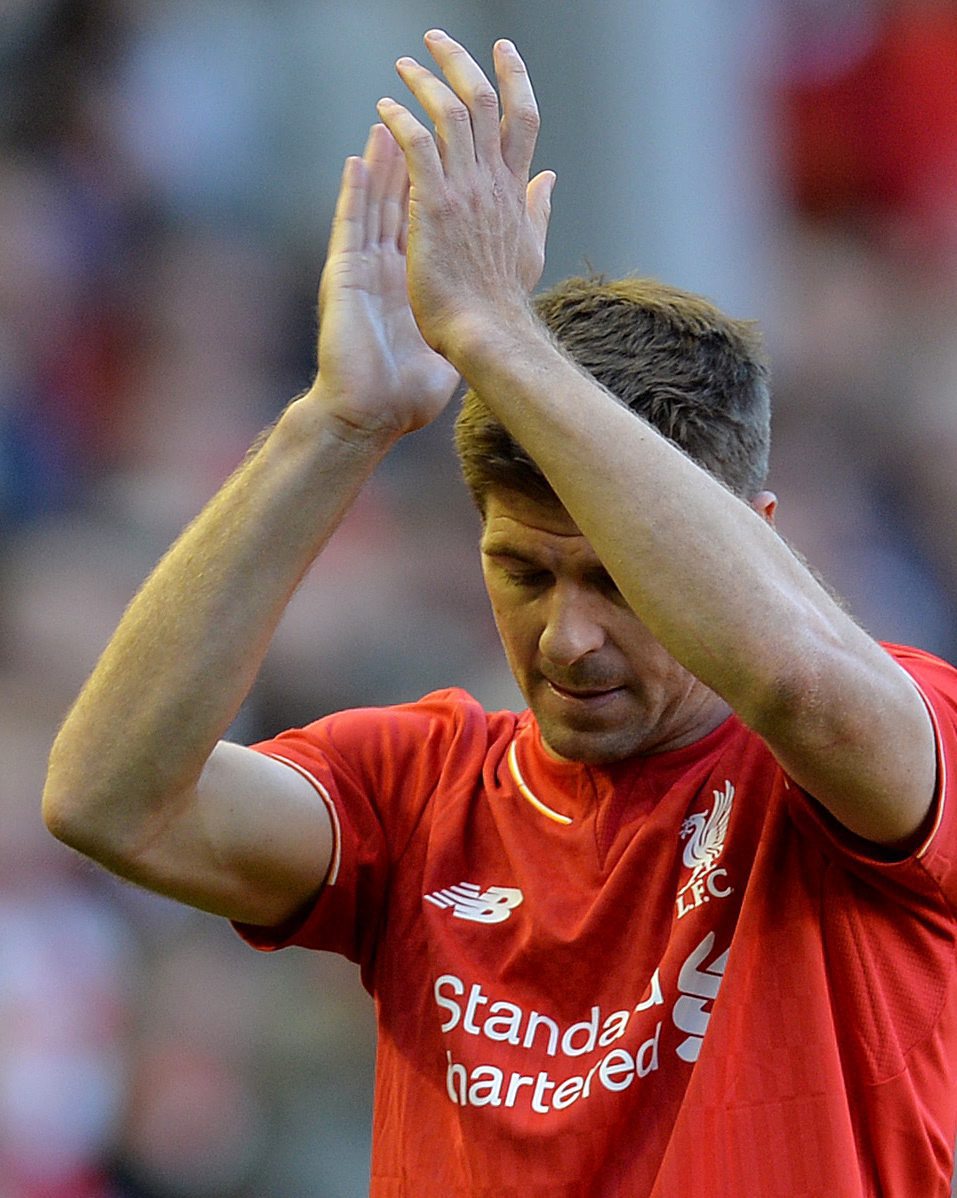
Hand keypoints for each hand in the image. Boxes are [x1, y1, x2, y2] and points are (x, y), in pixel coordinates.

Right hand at [315, 123, 458, 438]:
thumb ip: (464, 326)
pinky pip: (350, 227)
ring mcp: (363, 271)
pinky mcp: (345, 277)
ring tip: (388, 119)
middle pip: (401, 204)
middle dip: (411, 160)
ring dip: (381, 163)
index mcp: (411, 284)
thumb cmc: (403, 397)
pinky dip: (354, 193)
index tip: (457, 156)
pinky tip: (358, 161)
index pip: (428, 225)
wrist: (369, 416)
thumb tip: (489, 317)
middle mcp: (386, 270)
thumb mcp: (445, 354)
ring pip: (373, 205)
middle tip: (423, 122)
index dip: (441, 190)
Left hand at [376, 31, 555, 363]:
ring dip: (425, 82)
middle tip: (438, 39)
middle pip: (485, 102)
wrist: (487, 334)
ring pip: (451, 114)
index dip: (515, 78)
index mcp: (515, 191)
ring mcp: (466, 192)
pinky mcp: (435, 206)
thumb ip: (537, 209)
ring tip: (404, 66)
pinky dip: (402, 121)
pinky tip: (385, 110)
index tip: (503, 49)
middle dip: (461, 62)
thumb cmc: (502, 303)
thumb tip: (550, 179)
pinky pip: (418, 147)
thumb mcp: (529, 250)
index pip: (523, 119)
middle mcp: (494, 183)